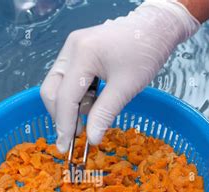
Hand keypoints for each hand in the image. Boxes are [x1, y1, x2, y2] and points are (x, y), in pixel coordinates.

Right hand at [40, 0, 198, 152]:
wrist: (156, 27)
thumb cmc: (145, 53)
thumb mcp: (126, 87)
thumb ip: (104, 114)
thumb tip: (92, 139)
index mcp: (83, 54)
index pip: (65, 97)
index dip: (64, 125)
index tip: (64, 147)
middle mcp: (71, 48)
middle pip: (52, 90)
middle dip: (61, 116)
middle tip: (76, 135)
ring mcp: (72, 48)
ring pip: (57, 85)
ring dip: (69, 107)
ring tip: (89, 117)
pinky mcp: (77, 51)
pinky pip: (67, 79)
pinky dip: (76, 96)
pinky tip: (92, 103)